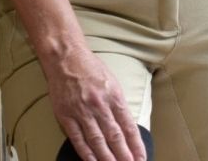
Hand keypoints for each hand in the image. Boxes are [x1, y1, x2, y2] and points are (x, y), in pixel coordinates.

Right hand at [46, 46, 146, 160]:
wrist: (66, 57)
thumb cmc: (90, 67)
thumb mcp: (111, 81)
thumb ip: (117, 103)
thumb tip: (125, 125)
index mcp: (113, 95)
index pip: (128, 125)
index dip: (135, 144)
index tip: (141, 158)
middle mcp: (99, 105)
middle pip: (114, 136)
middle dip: (124, 155)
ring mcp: (82, 111)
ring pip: (97, 141)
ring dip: (107, 158)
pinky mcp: (66, 116)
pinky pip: (78, 139)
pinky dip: (86, 153)